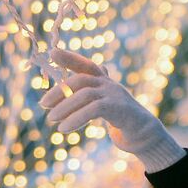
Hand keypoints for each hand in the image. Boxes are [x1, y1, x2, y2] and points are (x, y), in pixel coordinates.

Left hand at [40, 49, 185, 172]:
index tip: (52, 52)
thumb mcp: (104, 103)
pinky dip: (76, 118)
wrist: (144, 136)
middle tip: (43, 104)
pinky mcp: (120, 109)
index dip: (70, 58)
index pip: (86, 65)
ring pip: (85, 94)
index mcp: (104, 82)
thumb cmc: (121, 119)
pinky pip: (94, 109)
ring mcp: (116, 95)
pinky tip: (64, 129)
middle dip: (59, 90)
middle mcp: (110, 84)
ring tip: (51, 120)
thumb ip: (91, 92)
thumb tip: (78, 81)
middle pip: (81, 79)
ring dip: (64, 107)